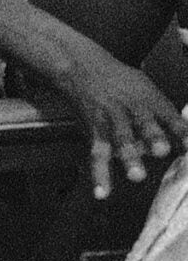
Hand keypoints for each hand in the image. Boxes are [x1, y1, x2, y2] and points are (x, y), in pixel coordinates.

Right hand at [38, 49, 187, 200]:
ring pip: (120, 139)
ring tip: (136, 175)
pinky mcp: (95, 130)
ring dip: (128, 157)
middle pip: (144, 124)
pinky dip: (99, 175)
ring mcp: (112, 120)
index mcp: (150, 99)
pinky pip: (97, 154)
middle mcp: (132, 109)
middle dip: (153, 138)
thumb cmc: (121, 82)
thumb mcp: (146, 89)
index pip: (171, 117)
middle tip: (162, 151)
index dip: (181, 131)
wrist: (82, 68)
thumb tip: (182, 143)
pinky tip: (102, 192)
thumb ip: (164, 115)